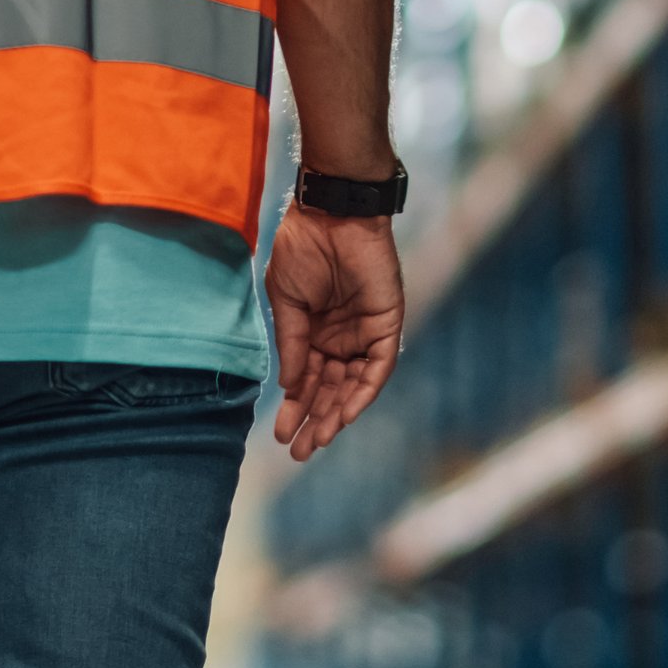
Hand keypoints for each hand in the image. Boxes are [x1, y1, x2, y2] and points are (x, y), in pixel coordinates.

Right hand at [266, 204, 402, 461]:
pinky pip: (377, 368)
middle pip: (328, 389)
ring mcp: (364, 334)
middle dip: (314, 420)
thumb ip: (292, 345)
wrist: (332, 215)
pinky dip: (362, 392)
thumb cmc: (302, 249)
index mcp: (314, 331)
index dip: (295, 408)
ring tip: (317, 441)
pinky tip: (344, 414)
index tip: (280, 434)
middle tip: (298, 452)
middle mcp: (340, 338)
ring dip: (335, 414)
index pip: (307, 380)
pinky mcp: (387, 326)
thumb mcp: (286, 302)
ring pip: (352, 386)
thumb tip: (289, 387)